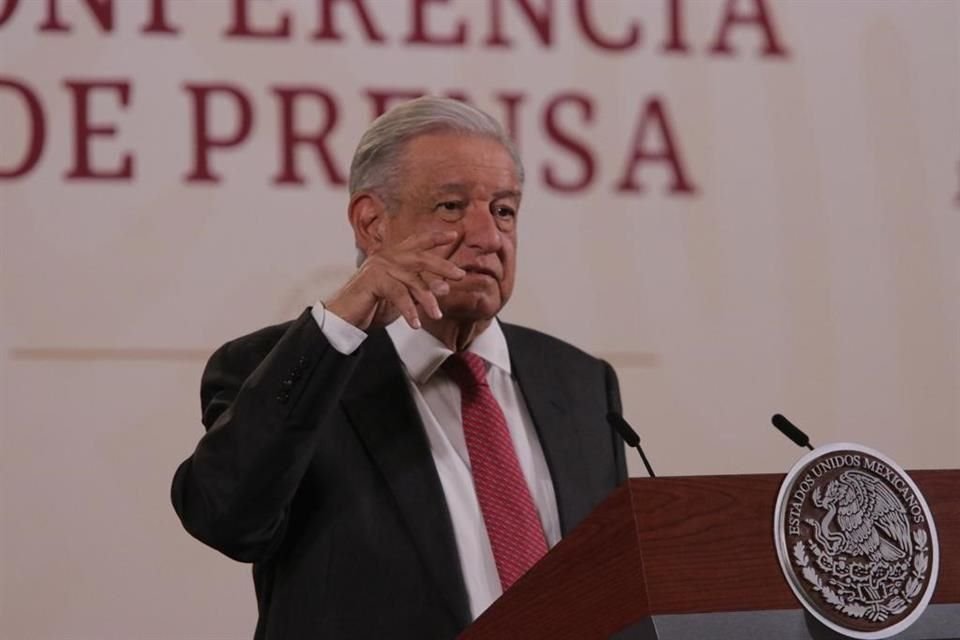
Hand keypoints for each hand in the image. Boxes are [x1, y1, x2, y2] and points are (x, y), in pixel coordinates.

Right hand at [325, 230, 465, 330]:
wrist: (344, 317)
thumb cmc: (372, 306)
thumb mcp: (401, 295)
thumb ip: (418, 288)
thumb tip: (444, 287)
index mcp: (392, 256)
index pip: (416, 242)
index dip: (435, 237)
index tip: (454, 235)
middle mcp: (386, 257)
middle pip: (420, 257)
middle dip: (442, 266)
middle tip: (459, 274)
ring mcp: (379, 267)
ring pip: (412, 279)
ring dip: (427, 298)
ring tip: (437, 314)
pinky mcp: (373, 281)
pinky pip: (398, 294)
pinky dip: (409, 311)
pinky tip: (416, 324)